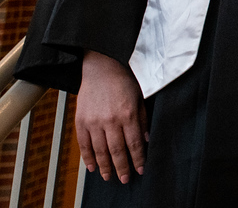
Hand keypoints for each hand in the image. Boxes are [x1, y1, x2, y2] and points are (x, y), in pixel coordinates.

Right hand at [76, 50, 147, 182]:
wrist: (101, 68)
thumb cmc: (124, 81)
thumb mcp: (140, 98)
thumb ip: (143, 120)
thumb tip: (146, 141)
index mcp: (128, 114)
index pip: (134, 143)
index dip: (137, 159)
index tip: (141, 169)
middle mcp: (110, 120)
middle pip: (117, 151)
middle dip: (122, 167)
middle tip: (125, 179)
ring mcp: (94, 122)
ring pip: (100, 151)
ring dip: (106, 166)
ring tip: (110, 177)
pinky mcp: (81, 121)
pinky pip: (84, 144)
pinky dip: (88, 158)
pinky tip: (93, 167)